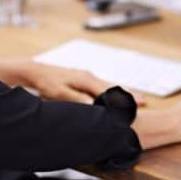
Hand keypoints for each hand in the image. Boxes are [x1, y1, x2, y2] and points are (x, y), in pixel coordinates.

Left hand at [22, 61, 144, 104]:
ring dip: (122, 93)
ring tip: (137, 99)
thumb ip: (77, 99)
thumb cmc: (47, 82)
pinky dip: (112, 92)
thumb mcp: (60, 93)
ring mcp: (87, 78)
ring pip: (109, 87)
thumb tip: (92, 106)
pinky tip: (116, 97)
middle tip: (144, 102)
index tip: (134, 107)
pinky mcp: (83, 81)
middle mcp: (89, 77)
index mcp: (86, 79)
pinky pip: (102, 87)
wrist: (36, 72)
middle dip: (128, 94)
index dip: (122, 100)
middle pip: (113, 87)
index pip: (109, 91)